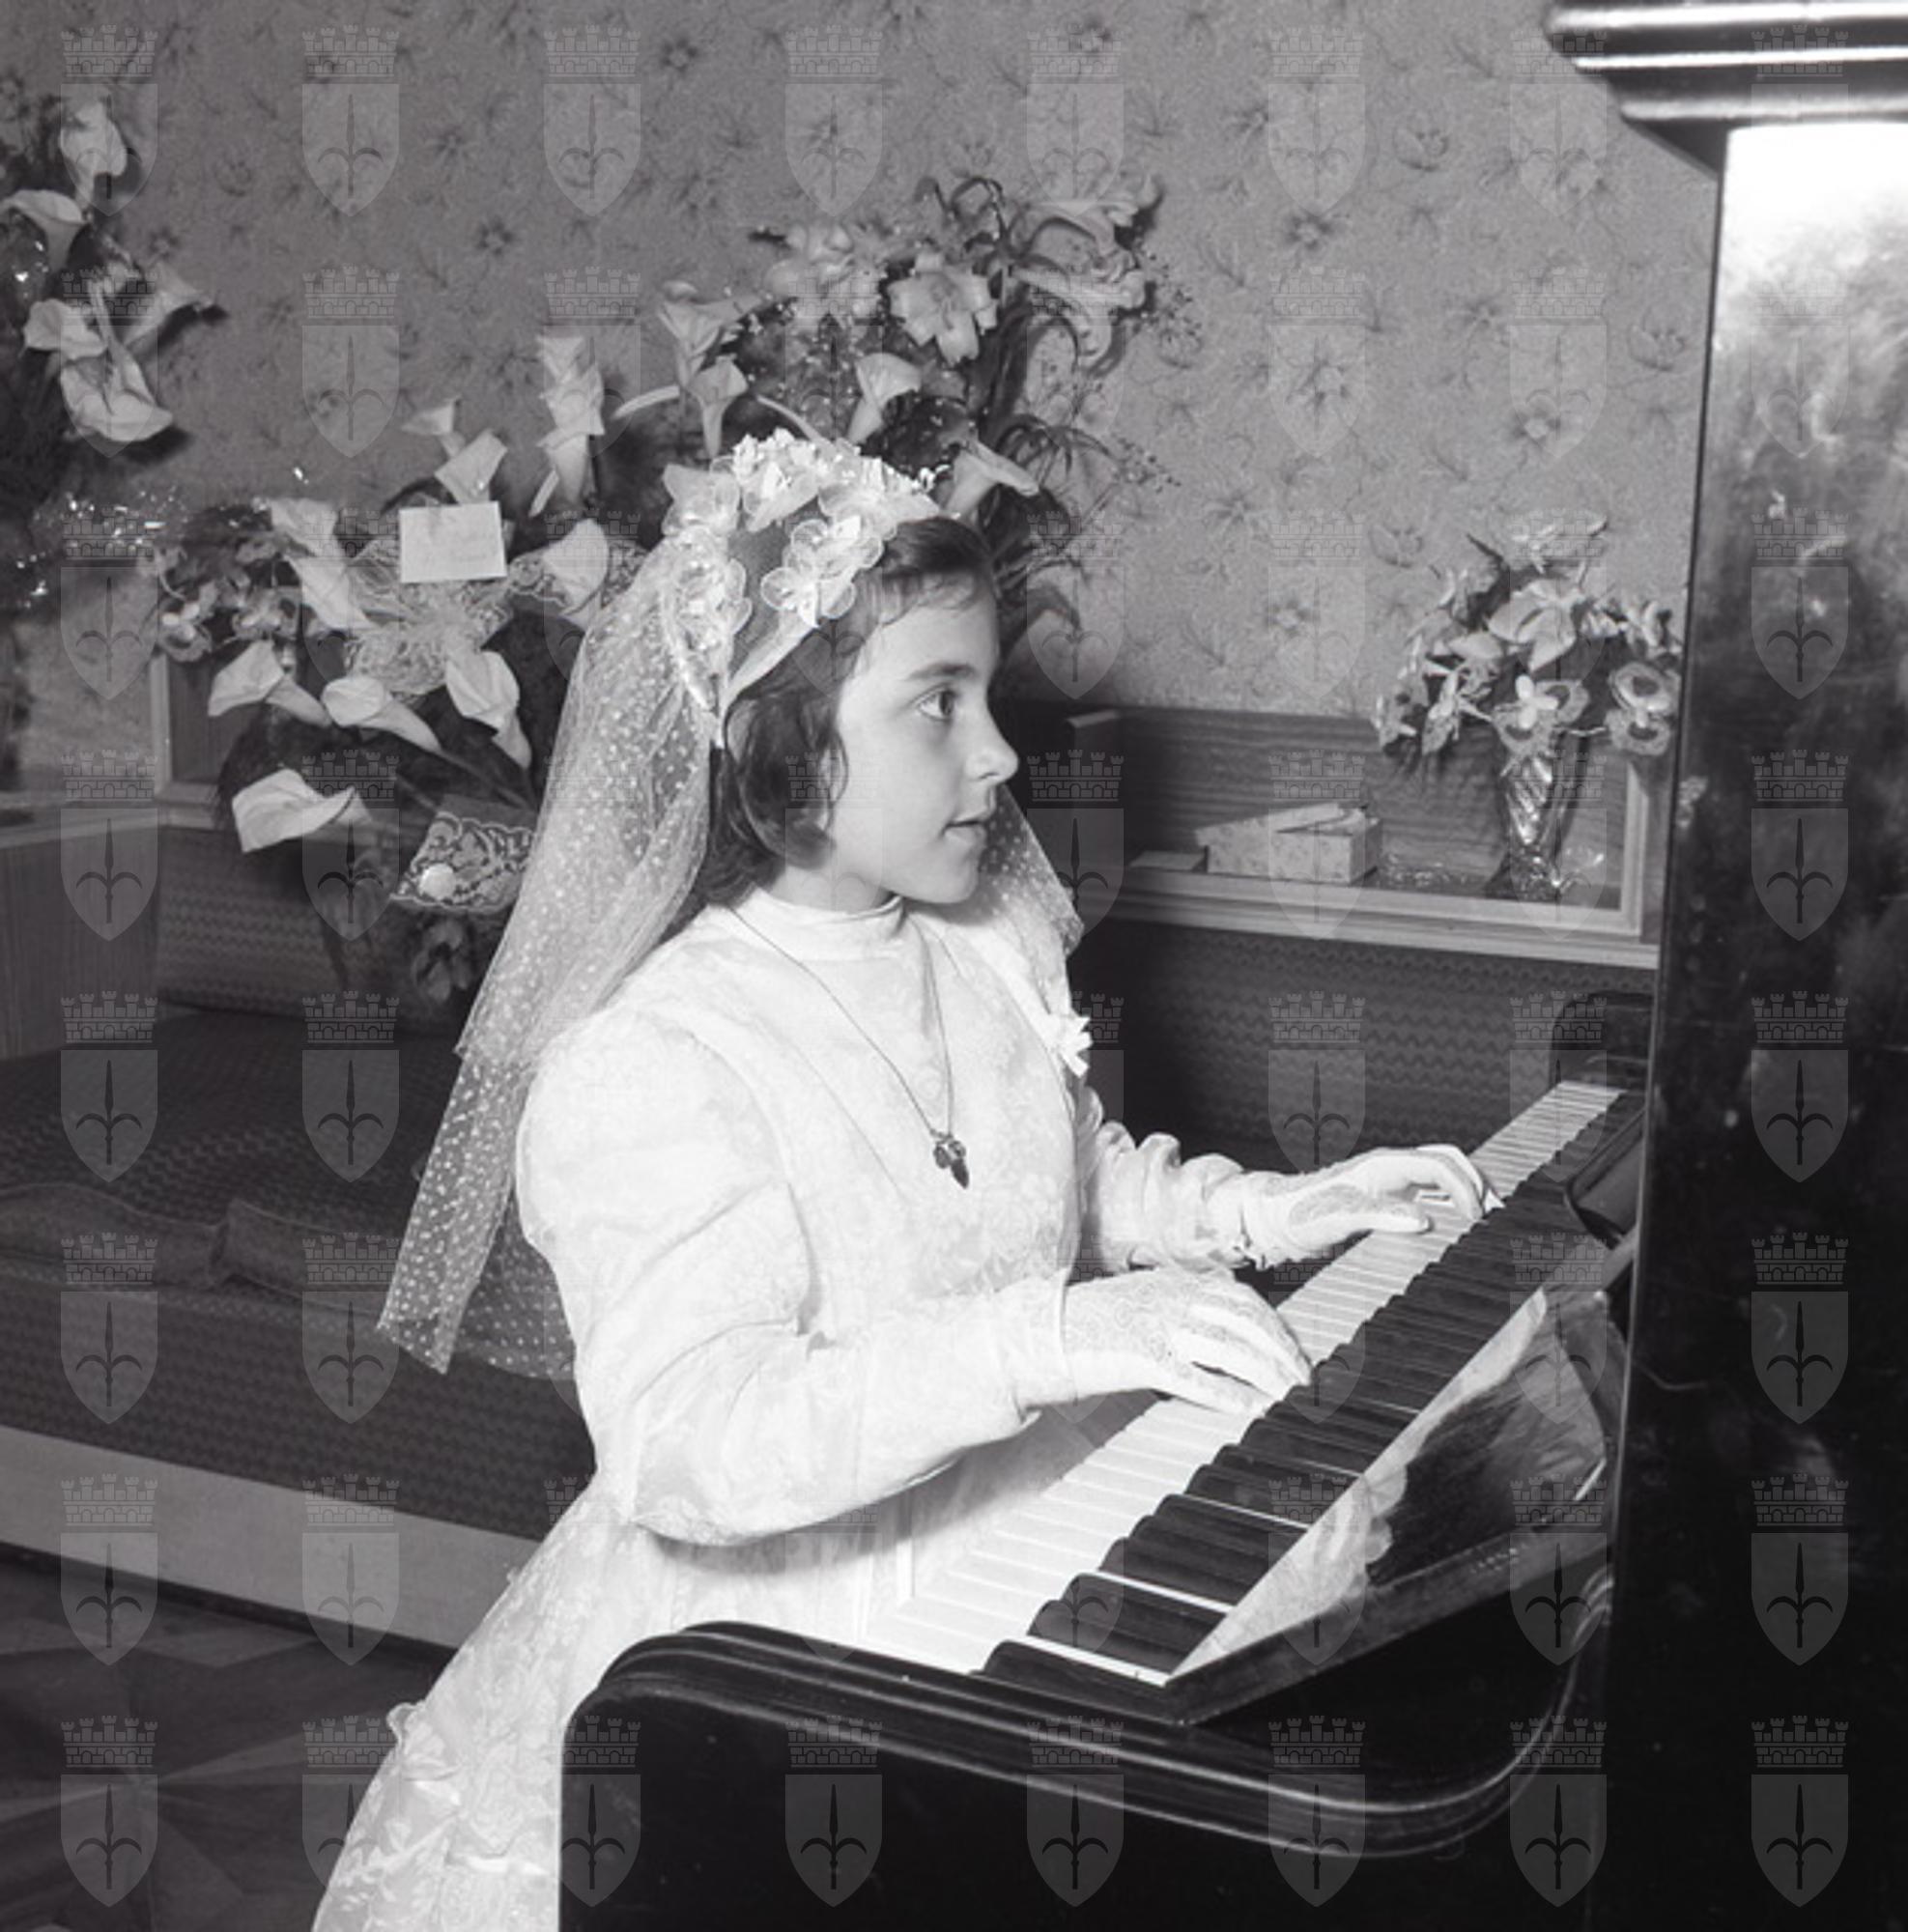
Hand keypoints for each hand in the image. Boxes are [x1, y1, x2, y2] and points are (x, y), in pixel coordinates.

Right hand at [1039, 1268, 1312, 1414]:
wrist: (1040, 1333)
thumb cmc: (1088, 1325)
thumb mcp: (1141, 1302)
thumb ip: (1181, 1309)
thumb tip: (1223, 1334)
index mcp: (1175, 1282)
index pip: (1244, 1299)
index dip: (1277, 1327)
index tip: (1295, 1352)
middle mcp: (1173, 1297)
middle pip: (1249, 1321)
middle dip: (1284, 1353)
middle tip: (1305, 1381)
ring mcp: (1160, 1325)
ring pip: (1233, 1348)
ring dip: (1270, 1375)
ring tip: (1291, 1398)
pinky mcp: (1144, 1357)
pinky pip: (1201, 1378)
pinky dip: (1235, 1396)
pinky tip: (1256, 1411)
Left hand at [1237, 1143, 1493, 1262]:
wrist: (1274, 1221)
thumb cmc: (1300, 1216)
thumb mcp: (1336, 1219)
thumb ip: (1377, 1217)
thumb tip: (1422, 1221)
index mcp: (1382, 1165)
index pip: (1438, 1165)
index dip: (1464, 1188)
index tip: (1476, 1218)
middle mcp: (1390, 1169)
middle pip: (1448, 1162)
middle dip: (1477, 1182)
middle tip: (1497, 1214)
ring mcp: (1390, 1183)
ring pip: (1442, 1178)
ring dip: (1467, 1193)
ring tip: (1489, 1221)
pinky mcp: (1387, 1200)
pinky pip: (1429, 1196)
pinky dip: (1451, 1207)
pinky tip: (1459, 1230)